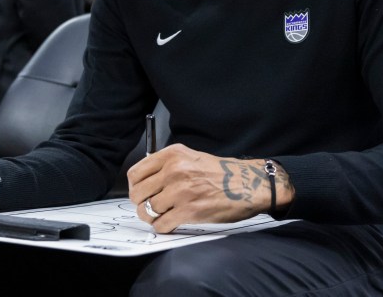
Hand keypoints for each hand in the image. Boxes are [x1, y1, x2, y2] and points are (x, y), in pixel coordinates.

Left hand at [126, 144, 293, 232]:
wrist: (247, 184)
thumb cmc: (221, 173)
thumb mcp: (191, 157)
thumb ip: (167, 165)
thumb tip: (145, 181)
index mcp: (173, 155)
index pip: (135, 173)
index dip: (135, 187)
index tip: (141, 193)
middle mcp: (174, 170)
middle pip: (137, 194)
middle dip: (141, 204)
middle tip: (151, 207)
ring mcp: (180, 191)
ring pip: (147, 211)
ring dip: (151, 217)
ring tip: (162, 216)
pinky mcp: (189, 211)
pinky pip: (161, 224)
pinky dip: (163, 227)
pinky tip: (171, 223)